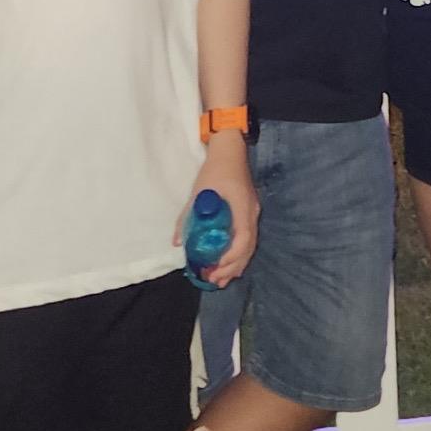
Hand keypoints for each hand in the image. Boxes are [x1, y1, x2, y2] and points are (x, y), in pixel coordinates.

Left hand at [176, 136, 257, 287]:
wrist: (230, 151)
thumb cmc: (214, 170)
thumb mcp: (197, 193)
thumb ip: (187, 218)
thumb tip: (177, 242)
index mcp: (242, 207)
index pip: (243, 239)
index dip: (231, 256)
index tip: (215, 266)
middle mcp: (252, 213)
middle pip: (249, 248)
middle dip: (232, 267)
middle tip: (214, 279)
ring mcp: (253, 213)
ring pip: (250, 246)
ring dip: (237, 264)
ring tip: (222, 279)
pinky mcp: (250, 213)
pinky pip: (249, 239)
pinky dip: (240, 254)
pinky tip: (230, 264)